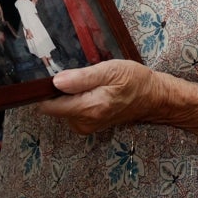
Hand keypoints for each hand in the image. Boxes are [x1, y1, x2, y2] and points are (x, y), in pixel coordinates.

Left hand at [38, 59, 164, 134]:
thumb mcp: (109, 70)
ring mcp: (85, 126)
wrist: (151, 97)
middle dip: (60, 90)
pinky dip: (76, 100)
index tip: (52, 75)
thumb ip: (81, 78)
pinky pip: (70, 111)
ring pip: (61, 108)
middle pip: (53, 106)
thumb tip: (55, 82)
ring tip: (89, 82)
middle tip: (79, 75)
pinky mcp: (87, 125)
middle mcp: (84, 122)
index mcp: (89, 108)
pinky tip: (91, 91)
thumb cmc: (133, 80)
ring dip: (69, 94)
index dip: (45, 90)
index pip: (49, 106)